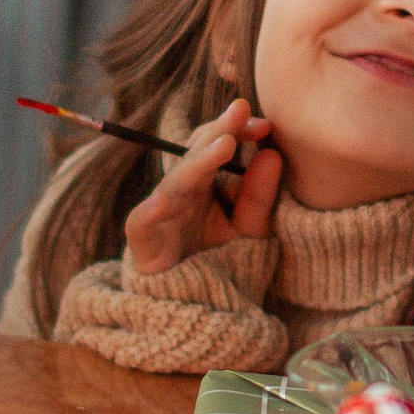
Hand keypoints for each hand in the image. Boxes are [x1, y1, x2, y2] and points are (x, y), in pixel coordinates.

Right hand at [123, 101, 281, 279]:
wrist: (189, 305)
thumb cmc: (219, 260)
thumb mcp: (249, 230)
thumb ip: (260, 197)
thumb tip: (273, 153)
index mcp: (206, 183)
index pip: (217, 145)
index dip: (237, 130)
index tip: (265, 124)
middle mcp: (182, 192)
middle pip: (195, 154)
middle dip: (219, 130)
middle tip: (241, 109)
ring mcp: (161, 214)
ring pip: (176, 183)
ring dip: (198, 163)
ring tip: (224, 144)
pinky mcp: (144, 242)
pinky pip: (141, 223)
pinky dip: (149, 213)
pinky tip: (162, 203)